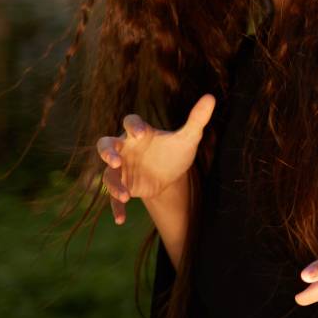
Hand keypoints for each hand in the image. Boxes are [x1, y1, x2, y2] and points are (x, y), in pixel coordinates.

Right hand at [95, 95, 214, 225]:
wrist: (171, 173)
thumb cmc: (175, 150)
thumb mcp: (189, 137)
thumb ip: (197, 119)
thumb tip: (211, 97)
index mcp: (139, 133)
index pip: (130, 122)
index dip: (133, 126)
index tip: (141, 133)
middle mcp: (125, 149)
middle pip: (105, 144)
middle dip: (107, 152)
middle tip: (114, 161)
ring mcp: (121, 169)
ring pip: (108, 174)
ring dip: (113, 185)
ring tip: (126, 195)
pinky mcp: (123, 185)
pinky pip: (114, 197)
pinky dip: (116, 207)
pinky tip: (121, 220)